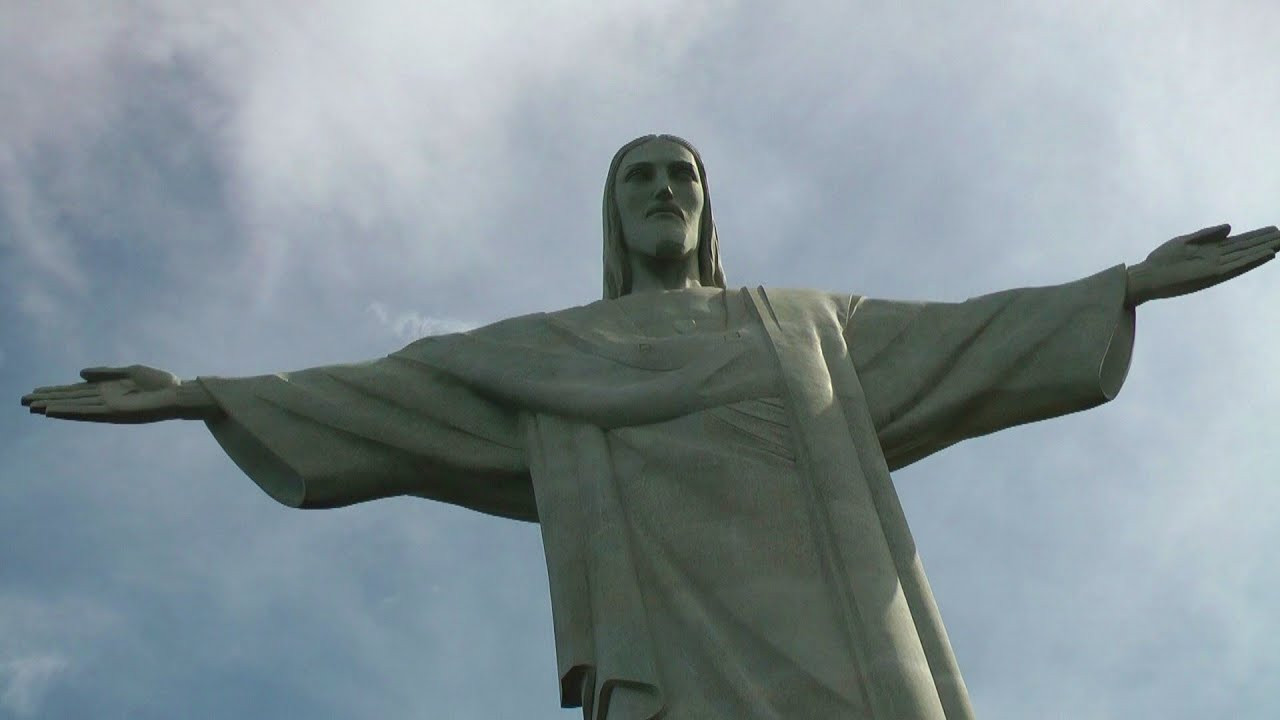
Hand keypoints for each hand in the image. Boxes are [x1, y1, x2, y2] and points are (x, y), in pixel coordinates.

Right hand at [22, 365, 183, 423]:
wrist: (178, 393)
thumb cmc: (160, 382)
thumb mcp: (130, 371)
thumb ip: (105, 373)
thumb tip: (79, 374)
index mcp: (107, 389)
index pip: (75, 391)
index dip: (55, 391)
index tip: (35, 392)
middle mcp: (105, 400)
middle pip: (70, 400)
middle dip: (47, 400)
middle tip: (23, 401)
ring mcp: (108, 408)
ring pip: (74, 407)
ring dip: (53, 407)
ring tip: (32, 407)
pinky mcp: (115, 414)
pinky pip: (87, 413)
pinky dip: (70, 412)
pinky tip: (53, 411)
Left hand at [1127, 224, 1279, 304]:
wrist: (1146, 276)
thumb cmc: (1161, 260)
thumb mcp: (1184, 241)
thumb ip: (1207, 235)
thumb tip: (1230, 227)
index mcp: (1210, 250)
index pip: (1239, 242)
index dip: (1256, 236)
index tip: (1273, 228)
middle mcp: (1216, 259)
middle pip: (1246, 248)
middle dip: (1265, 241)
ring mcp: (1215, 267)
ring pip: (1245, 256)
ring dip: (1264, 249)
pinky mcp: (1211, 275)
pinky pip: (1236, 266)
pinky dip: (1252, 260)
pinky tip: (1267, 253)